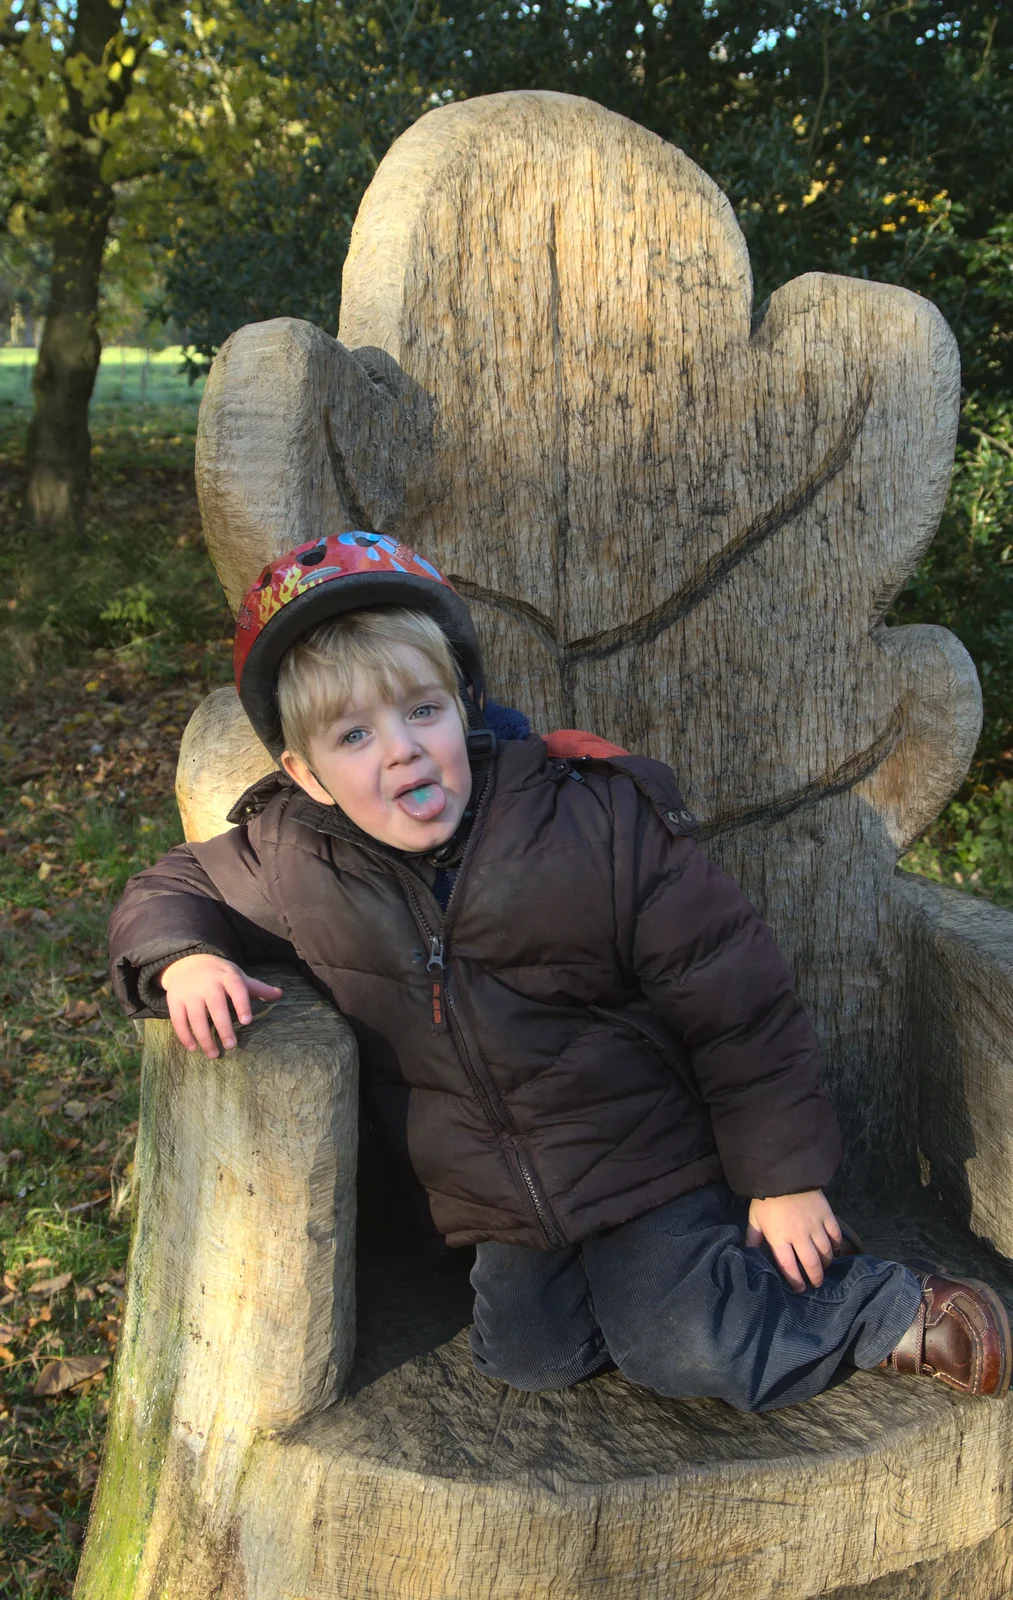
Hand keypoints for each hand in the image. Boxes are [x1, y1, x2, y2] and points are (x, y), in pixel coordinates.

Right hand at [160, 954, 282, 1058]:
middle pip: (215, 1006)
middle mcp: (207, 983)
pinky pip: (178, 1020)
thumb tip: (280, 994)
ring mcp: (189, 992)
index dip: (242, 1004)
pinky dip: (185, 1035)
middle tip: (231, 1045)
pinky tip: (193, 1048)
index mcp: (226, 976)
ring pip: (196, 1016)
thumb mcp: (237, 976)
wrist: (186, 962)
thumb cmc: (219, 974)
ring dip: (204, 1037)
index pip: (236, 988)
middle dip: (223, 1027)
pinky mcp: (174, 1000)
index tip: (247, 1022)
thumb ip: (257, 988)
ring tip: (214, 1054)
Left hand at [745, 1190, 842, 1290]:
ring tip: (824, 1267)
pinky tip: (835, 1249)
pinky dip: (837, 1244)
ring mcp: (814, 1225)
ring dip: (826, 1263)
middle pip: (811, 1263)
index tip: (799, 1288)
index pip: (789, 1266)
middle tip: (816, 1284)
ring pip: (825, 1252)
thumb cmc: (766, 1197)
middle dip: (815, 1277)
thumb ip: (753, 1237)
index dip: (795, 1281)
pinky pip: (835, 1235)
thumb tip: (748, 1254)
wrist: (783, 1172)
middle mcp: (799, 1235)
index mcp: (779, 1238)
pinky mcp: (826, 1215)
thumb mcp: (754, 1218)